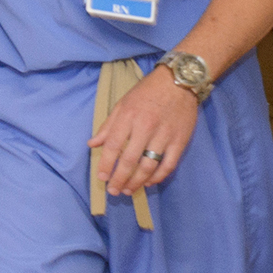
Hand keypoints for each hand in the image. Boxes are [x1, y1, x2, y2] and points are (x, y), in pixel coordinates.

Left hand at [88, 68, 197, 194]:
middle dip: (119, 179)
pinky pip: (168, 165)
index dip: (106, 164)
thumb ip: (108, 125)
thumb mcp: (123, 103)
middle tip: (113, 190)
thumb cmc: (147, 92)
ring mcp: (164, 135)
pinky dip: (158, 177)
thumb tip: (92, 143)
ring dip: (137, 182)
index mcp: (128, 117)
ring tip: (128, 190)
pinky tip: (148, 182)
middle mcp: (146, 127)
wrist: (179, 81)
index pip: (113, 146)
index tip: (102, 177)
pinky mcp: (180, 141)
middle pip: (130, 160)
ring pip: (149, 166)